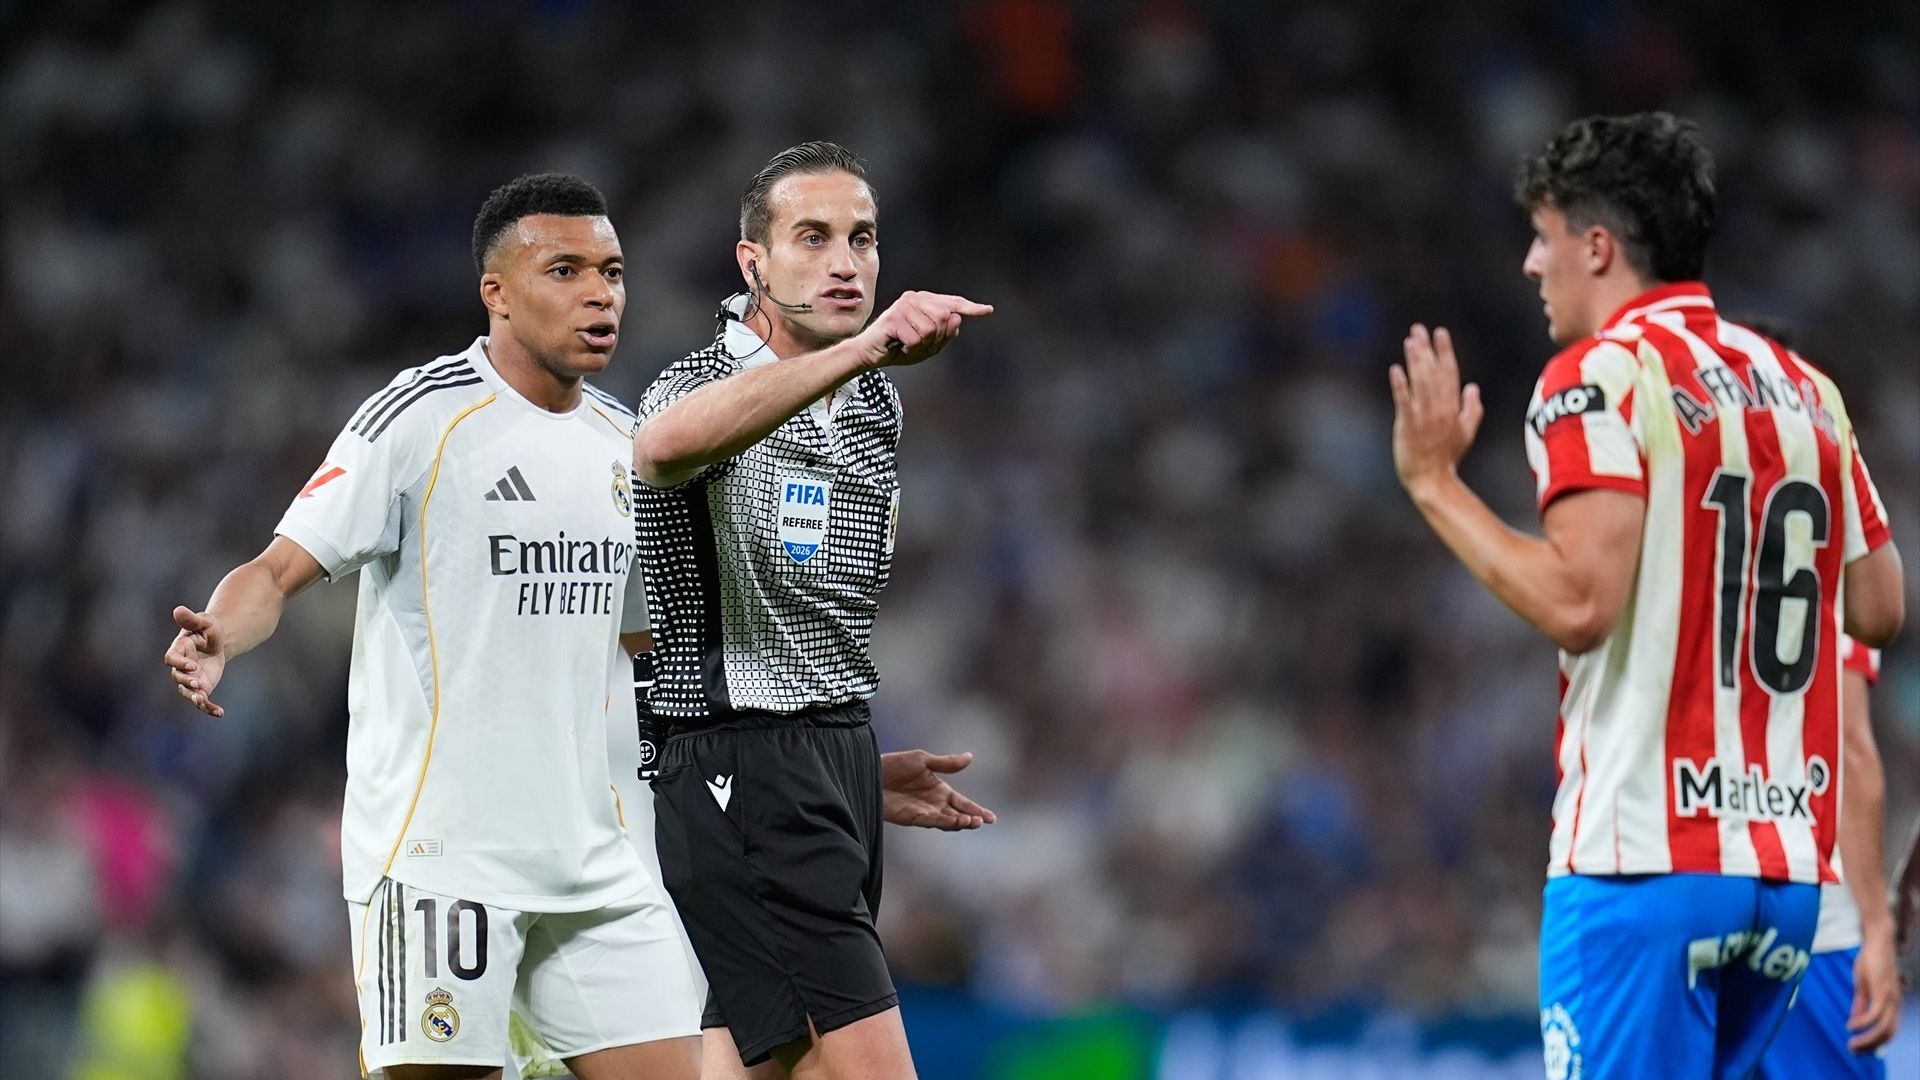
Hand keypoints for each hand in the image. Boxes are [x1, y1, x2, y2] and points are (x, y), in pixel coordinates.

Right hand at [164, 606, 229, 716]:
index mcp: (178, 650)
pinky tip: (219, 713)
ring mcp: (190, 679)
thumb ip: (192, 619)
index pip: (172, 658)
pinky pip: (202, 700)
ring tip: (203, 701)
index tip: (192, 665)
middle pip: (178, 677)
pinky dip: (209, 708)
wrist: (217, 642)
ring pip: (188, 692)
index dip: (179, 663)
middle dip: (186, 681)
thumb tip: (178, 610)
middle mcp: (181, 667)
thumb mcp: (205, 622)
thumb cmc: (208, 629)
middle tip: (197, 684)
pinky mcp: (202, 687)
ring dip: (195, 698)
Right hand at [857, 291, 993, 368]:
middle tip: (918, 346)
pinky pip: (917, 338)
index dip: (970, 308)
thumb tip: (956, 318)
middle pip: (945, 317)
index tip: (987, 310)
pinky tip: (899, 346)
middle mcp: (915, 298)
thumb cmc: (898, 348)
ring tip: (907, 345)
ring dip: (922, 345)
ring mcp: (904, 306)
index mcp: (924, 301)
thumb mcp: (928, 345)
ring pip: (932, 329)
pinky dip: (910, 349)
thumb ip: (945, 334)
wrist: (869, 354)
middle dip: (937, 338)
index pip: (952, 303)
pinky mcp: (894, 318)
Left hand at [880, 750, 996, 830]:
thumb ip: (946, 763)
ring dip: (961, 822)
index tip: (993, 818)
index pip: (963, 803)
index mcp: (940, 790)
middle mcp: (935, 804)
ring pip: (948, 821)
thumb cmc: (895, 765)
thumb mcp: (922, 760)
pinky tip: (956, 821)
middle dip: (972, 819)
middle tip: (983, 820)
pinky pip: (933, 822)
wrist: (870, 774)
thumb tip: (970, 757)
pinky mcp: (913, 818)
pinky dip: (945, 822)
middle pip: (958, 815)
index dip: (978, 810)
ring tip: (973, 821)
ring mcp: (924, 812)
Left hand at [1389, 324, 1484, 492]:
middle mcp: (1439, 408)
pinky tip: (1396, 370)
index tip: (1440, 333)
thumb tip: (1473, 387)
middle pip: (1434, 373)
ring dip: (1415, 361)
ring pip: (1420, 383)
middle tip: (1419, 329)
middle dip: (1427, 350)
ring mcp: (1423, 416)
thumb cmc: (1448, 456)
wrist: (1432, 479)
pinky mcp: (1407, 425)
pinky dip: (1401, 386)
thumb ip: (1472, 408)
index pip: (1450, 374)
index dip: (1445, 352)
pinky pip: (1404, 402)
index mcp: (1453, 408)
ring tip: (1409, 341)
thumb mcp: (1467, 433)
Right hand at [1848, 928, 1901, 1051]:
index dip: (1874, 1043)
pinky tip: (1850, 1026)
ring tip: (1851, 1044)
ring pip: (1883, 1029)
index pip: (1888, 1031)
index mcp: (1891, 1003)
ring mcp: (1890, 998)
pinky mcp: (1882, 991)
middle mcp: (1894, 1004)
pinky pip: (1874, 1014)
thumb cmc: (1871, 960)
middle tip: (1853, 1051)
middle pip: (1888, 1034)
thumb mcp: (1863, 985)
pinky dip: (1863, 1023)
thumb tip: (1856, 1020)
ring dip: (1868, 1040)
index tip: (1857, 1048)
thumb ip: (1861, 1003)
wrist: (1878, 941)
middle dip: (1871, 1046)